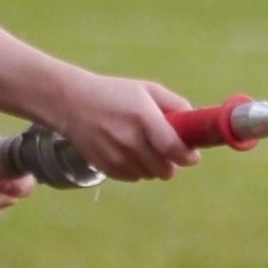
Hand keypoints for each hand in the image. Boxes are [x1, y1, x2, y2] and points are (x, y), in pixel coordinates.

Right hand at [51, 74, 200, 181]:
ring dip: (153, 165)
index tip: (191, 156)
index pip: (174, 149)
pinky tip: (127, 150)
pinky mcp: (106, 168)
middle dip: (172, 162)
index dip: (188, 157)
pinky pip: (134, 177)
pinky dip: (136, 168)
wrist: (72, 103)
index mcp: (144, 117)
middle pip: (166, 170)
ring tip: (142, 145)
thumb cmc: (115, 93)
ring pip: (150, 175)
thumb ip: (176, 104)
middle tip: (166, 149)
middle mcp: (130, 140)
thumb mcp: (147, 89)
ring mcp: (117, 157)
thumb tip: (195, 125)